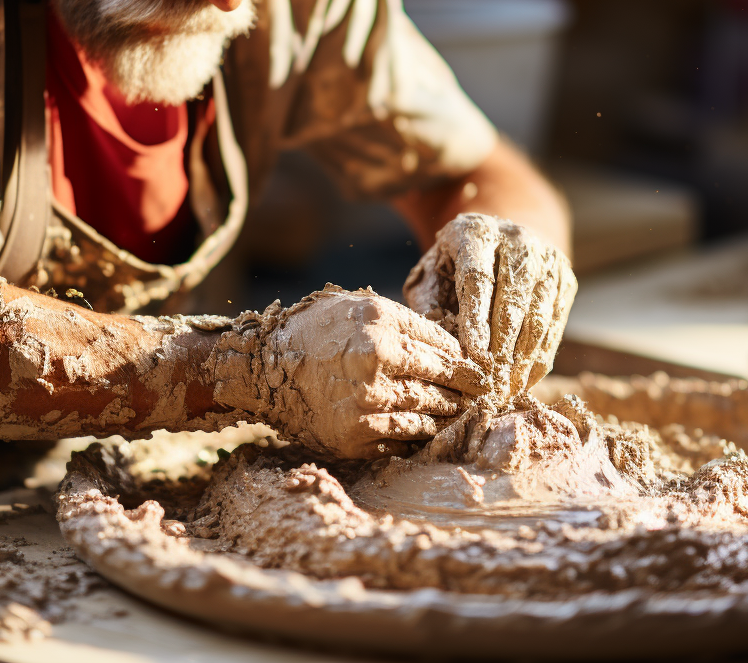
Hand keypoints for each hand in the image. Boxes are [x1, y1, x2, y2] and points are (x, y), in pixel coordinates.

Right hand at [204, 286, 485, 457]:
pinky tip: (430, 431)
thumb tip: (455, 348)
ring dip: (450, 416)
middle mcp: (377, 361)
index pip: (445, 347)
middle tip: (484, 395)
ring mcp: (367, 402)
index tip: (483, 369)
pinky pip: (405, 438)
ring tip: (463, 414)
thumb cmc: (318, 332)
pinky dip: (422, 436)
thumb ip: (406, 325)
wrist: (263, 369)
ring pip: (430, 413)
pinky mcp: (356, 436)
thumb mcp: (362, 308)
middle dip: (467, 390)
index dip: (468, 361)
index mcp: (382, 324)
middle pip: (444, 381)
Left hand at [403, 211, 577, 404]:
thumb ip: (430, 307)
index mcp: (475, 233)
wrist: (498, 239)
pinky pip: (556, 323)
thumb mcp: (431, 277)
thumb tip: (442, 350)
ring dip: (523, 358)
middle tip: (489, 385)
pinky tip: (524, 380)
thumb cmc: (452, 268)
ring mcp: (547, 258)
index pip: (478, 278)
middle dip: (502, 347)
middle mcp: (517, 239)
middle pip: (513, 298)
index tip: (473, 356)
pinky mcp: (565, 278)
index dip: (477, 319)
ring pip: (539, 314)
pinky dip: (540, 356)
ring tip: (506, 390)